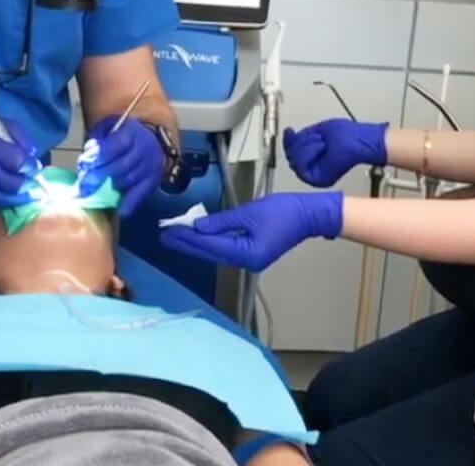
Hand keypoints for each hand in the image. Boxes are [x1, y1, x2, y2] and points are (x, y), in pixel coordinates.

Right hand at [0, 119, 37, 217]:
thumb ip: (7, 134)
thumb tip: (30, 151)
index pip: (20, 161)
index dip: (29, 164)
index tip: (30, 166)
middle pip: (17, 185)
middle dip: (24, 183)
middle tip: (26, 181)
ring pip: (3, 199)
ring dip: (7, 194)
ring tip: (5, 187)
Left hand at [77, 116, 164, 217]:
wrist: (151, 138)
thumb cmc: (122, 133)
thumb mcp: (108, 127)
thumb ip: (96, 141)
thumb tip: (86, 163)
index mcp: (131, 132)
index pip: (112, 147)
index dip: (96, 158)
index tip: (83, 165)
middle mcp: (144, 148)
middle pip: (121, 166)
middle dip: (100, 176)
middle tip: (84, 183)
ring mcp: (151, 165)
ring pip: (129, 180)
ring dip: (110, 188)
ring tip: (95, 191)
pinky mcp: (154, 179)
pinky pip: (141, 194)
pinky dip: (129, 203)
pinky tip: (119, 211)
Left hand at [160, 192, 343, 271]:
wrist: (309, 215)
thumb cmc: (284, 211)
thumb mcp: (250, 212)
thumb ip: (222, 221)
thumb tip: (197, 227)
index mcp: (246, 253)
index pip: (209, 245)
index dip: (188, 238)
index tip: (169, 232)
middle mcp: (245, 261)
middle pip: (210, 252)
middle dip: (187, 243)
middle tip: (165, 235)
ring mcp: (249, 259)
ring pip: (216, 251)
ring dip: (197, 243)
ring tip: (177, 235)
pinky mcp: (252, 253)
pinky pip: (225, 248)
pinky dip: (211, 242)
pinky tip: (199, 236)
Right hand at [283, 119, 388, 186]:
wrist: (361, 141)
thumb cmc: (348, 136)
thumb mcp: (318, 131)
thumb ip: (301, 136)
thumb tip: (288, 135)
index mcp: (312, 157)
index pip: (290, 151)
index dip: (289, 141)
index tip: (290, 131)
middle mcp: (312, 167)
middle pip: (290, 156)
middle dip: (302, 142)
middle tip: (317, 137)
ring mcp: (314, 174)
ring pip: (293, 161)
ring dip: (307, 146)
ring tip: (322, 142)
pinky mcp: (318, 180)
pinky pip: (300, 168)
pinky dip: (309, 153)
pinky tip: (321, 147)